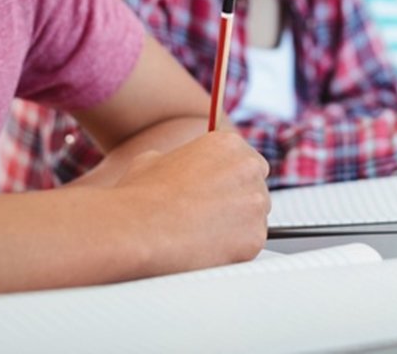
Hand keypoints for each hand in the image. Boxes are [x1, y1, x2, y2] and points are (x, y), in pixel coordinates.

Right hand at [112, 131, 269, 271]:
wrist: (140, 228)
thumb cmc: (143, 194)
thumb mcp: (155, 159)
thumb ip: (181, 161)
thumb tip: (176, 168)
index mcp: (228, 144)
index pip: (247, 162)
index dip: (231, 180)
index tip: (218, 192)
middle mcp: (249, 168)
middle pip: (256, 189)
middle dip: (239, 203)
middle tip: (212, 216)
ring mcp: (256, 203)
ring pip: (255, 219)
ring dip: (237, 228)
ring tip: (204, 234)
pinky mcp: (256, 237)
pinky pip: (251, 246)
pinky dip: (234, 251)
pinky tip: (208, 249)